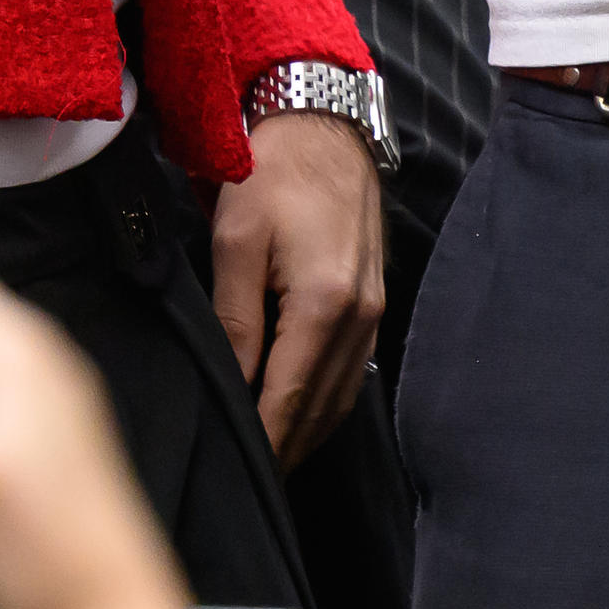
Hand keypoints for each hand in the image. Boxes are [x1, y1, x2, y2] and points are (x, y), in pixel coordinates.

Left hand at [209, 108, 382, 457]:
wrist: (324, 126)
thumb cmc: (271, 175)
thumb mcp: (236, 241)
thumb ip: (235, 320)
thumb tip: (234, 385)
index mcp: (323, 304)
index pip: (287, 400)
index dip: (263, 443)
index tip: (239, 475)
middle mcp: (359, 316)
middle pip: (319, 408)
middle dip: (285, 449)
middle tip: (248, 483)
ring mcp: (373, 311)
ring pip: (340, 397)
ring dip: (307, 434)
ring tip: (272, 463)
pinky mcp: (375, 302)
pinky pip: (353, 373)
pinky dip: (327, 404)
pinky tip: (302, 417)